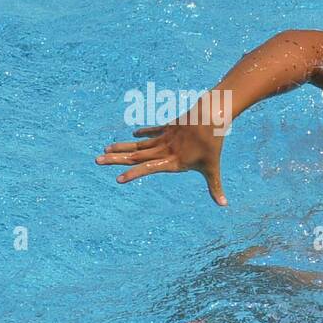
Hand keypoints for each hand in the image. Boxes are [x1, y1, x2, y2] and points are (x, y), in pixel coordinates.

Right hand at [96, 91, 231, 205]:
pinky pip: (153, 131)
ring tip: (106, 150)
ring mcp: (165, 137)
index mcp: (172, 161)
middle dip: (116, 159)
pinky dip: (143, 133)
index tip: (118, 179)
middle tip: (97, 160)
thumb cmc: (212, 145)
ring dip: (122, 147)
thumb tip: (225, 205)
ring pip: (139, 143)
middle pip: (136, 155)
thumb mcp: (213, 168)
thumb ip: (215, 187)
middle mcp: (164, 150)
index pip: (148, 168)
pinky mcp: (169, 127)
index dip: (133, 174)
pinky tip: (133, 134)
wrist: (210, 117)